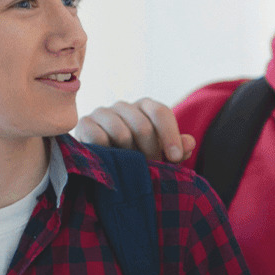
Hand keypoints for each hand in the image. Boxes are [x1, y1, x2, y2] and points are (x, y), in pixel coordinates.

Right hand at [73, 98, 194, 161]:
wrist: (102, 161)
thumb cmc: (136, 156)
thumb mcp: (160, 154)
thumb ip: (177, 149)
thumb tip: (190, 143)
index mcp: (146, 107)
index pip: (161, 113)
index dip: (170, 136)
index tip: (174, 158)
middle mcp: (124, 106)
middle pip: (143, 126)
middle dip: (150, 152)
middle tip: (150, 169)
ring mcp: (102, 112)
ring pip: (121, 133)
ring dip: (129, 156)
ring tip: (130, 167)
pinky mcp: (85, 123)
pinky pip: (99, 138)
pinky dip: (108, 154)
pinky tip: (110, 162)